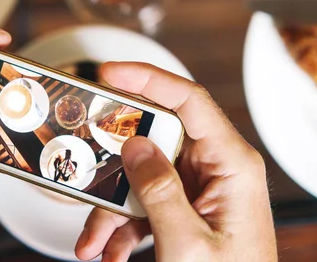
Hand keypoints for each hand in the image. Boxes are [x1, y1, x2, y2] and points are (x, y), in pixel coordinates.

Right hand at [75, 63, 276, 261]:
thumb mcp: (188, 243)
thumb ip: (160, 191)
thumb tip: (134, 144)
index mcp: (232, 163)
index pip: (190, 101)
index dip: (149, 79)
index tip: (109, 73)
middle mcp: (218, 167)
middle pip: (158, 138)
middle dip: (117, 158)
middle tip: (84, 161)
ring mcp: (202, 187)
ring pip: (145, 174)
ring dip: (114, 205)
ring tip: (92, 239)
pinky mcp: (189, 207)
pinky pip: (148, 201)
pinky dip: (123, 224)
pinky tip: (107, 251)